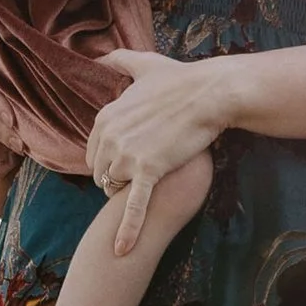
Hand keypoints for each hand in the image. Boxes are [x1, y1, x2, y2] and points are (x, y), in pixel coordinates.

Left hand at [88, 46, 236, 252]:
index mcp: (105, 116)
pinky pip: (135, 207)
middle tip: (141, 174)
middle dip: (117, 176)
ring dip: (128, 191)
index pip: (94, 151)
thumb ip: (120, 60)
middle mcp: (109, 136)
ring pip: (116, 188)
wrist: (211, 94)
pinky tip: (122, 251)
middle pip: (102, 172)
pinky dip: (128, 230)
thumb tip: (101, 55)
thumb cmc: (182, 79)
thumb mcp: (145, 63)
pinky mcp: (148, 171)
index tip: (127, 161)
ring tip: (149, 184)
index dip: (110, 159)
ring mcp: (128, 155)